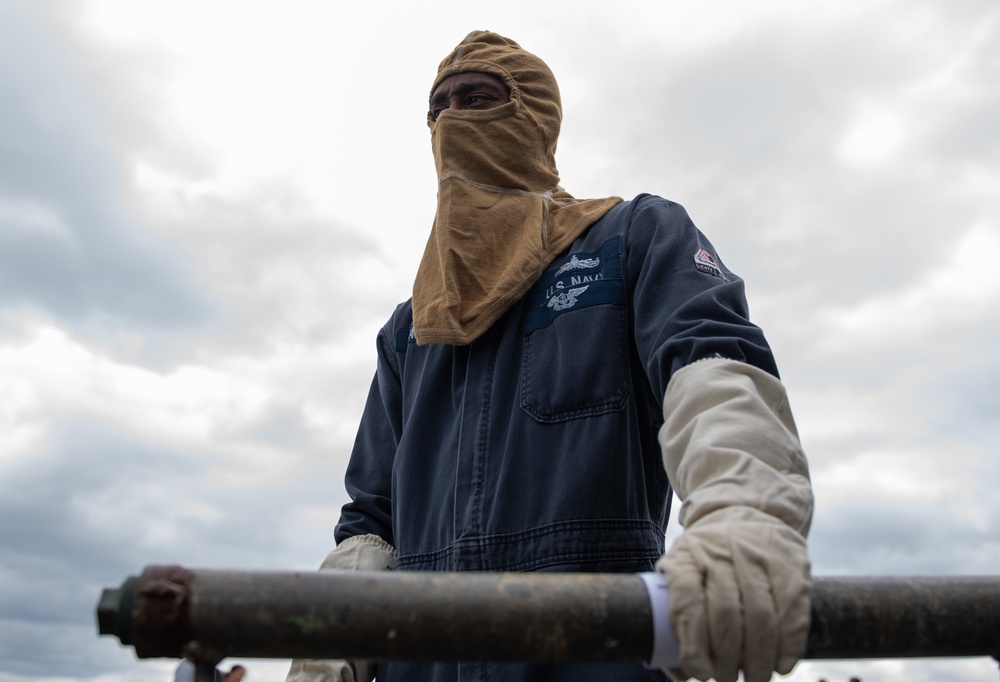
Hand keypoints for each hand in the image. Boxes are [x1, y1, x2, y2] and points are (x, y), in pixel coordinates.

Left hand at [658, 506, 810, 681]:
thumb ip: (678, 619)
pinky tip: (783, 664)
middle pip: (726, 613)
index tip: (701, 672)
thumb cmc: (707, 560)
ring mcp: (757, 552)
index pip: (687, 602)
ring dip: (760, 658)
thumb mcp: (683, 574)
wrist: (743, 512)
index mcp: (686, 556)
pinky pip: (794, 610)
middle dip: (729, 659)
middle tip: (728, 679)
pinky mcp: (791, 560)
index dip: (693, 644)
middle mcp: (721, 551)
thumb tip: (681, 673)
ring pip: (762, 615)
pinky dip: (790, 645)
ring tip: (756, 677)